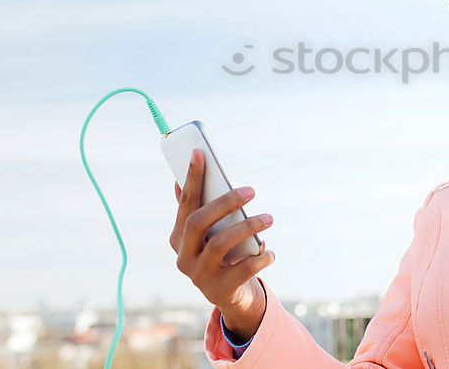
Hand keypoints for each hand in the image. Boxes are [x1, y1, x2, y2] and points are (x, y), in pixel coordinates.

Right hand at [169, 149, 274, 340]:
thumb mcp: (209, 234)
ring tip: (268, 218)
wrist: (233, 296)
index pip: (185, 203)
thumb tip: (179, 181)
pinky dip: (260, 257)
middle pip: (199, 222)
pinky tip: (270, 252)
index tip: (200, 153)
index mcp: (178, 238)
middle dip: (225, 203)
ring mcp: (199, 276)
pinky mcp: (219, 291)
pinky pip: (243, 269)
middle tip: (251, 190)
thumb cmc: (222, 255)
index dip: (192, 178)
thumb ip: (197, 210)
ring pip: (221, 244)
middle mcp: (184, 257)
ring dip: (248, 226)